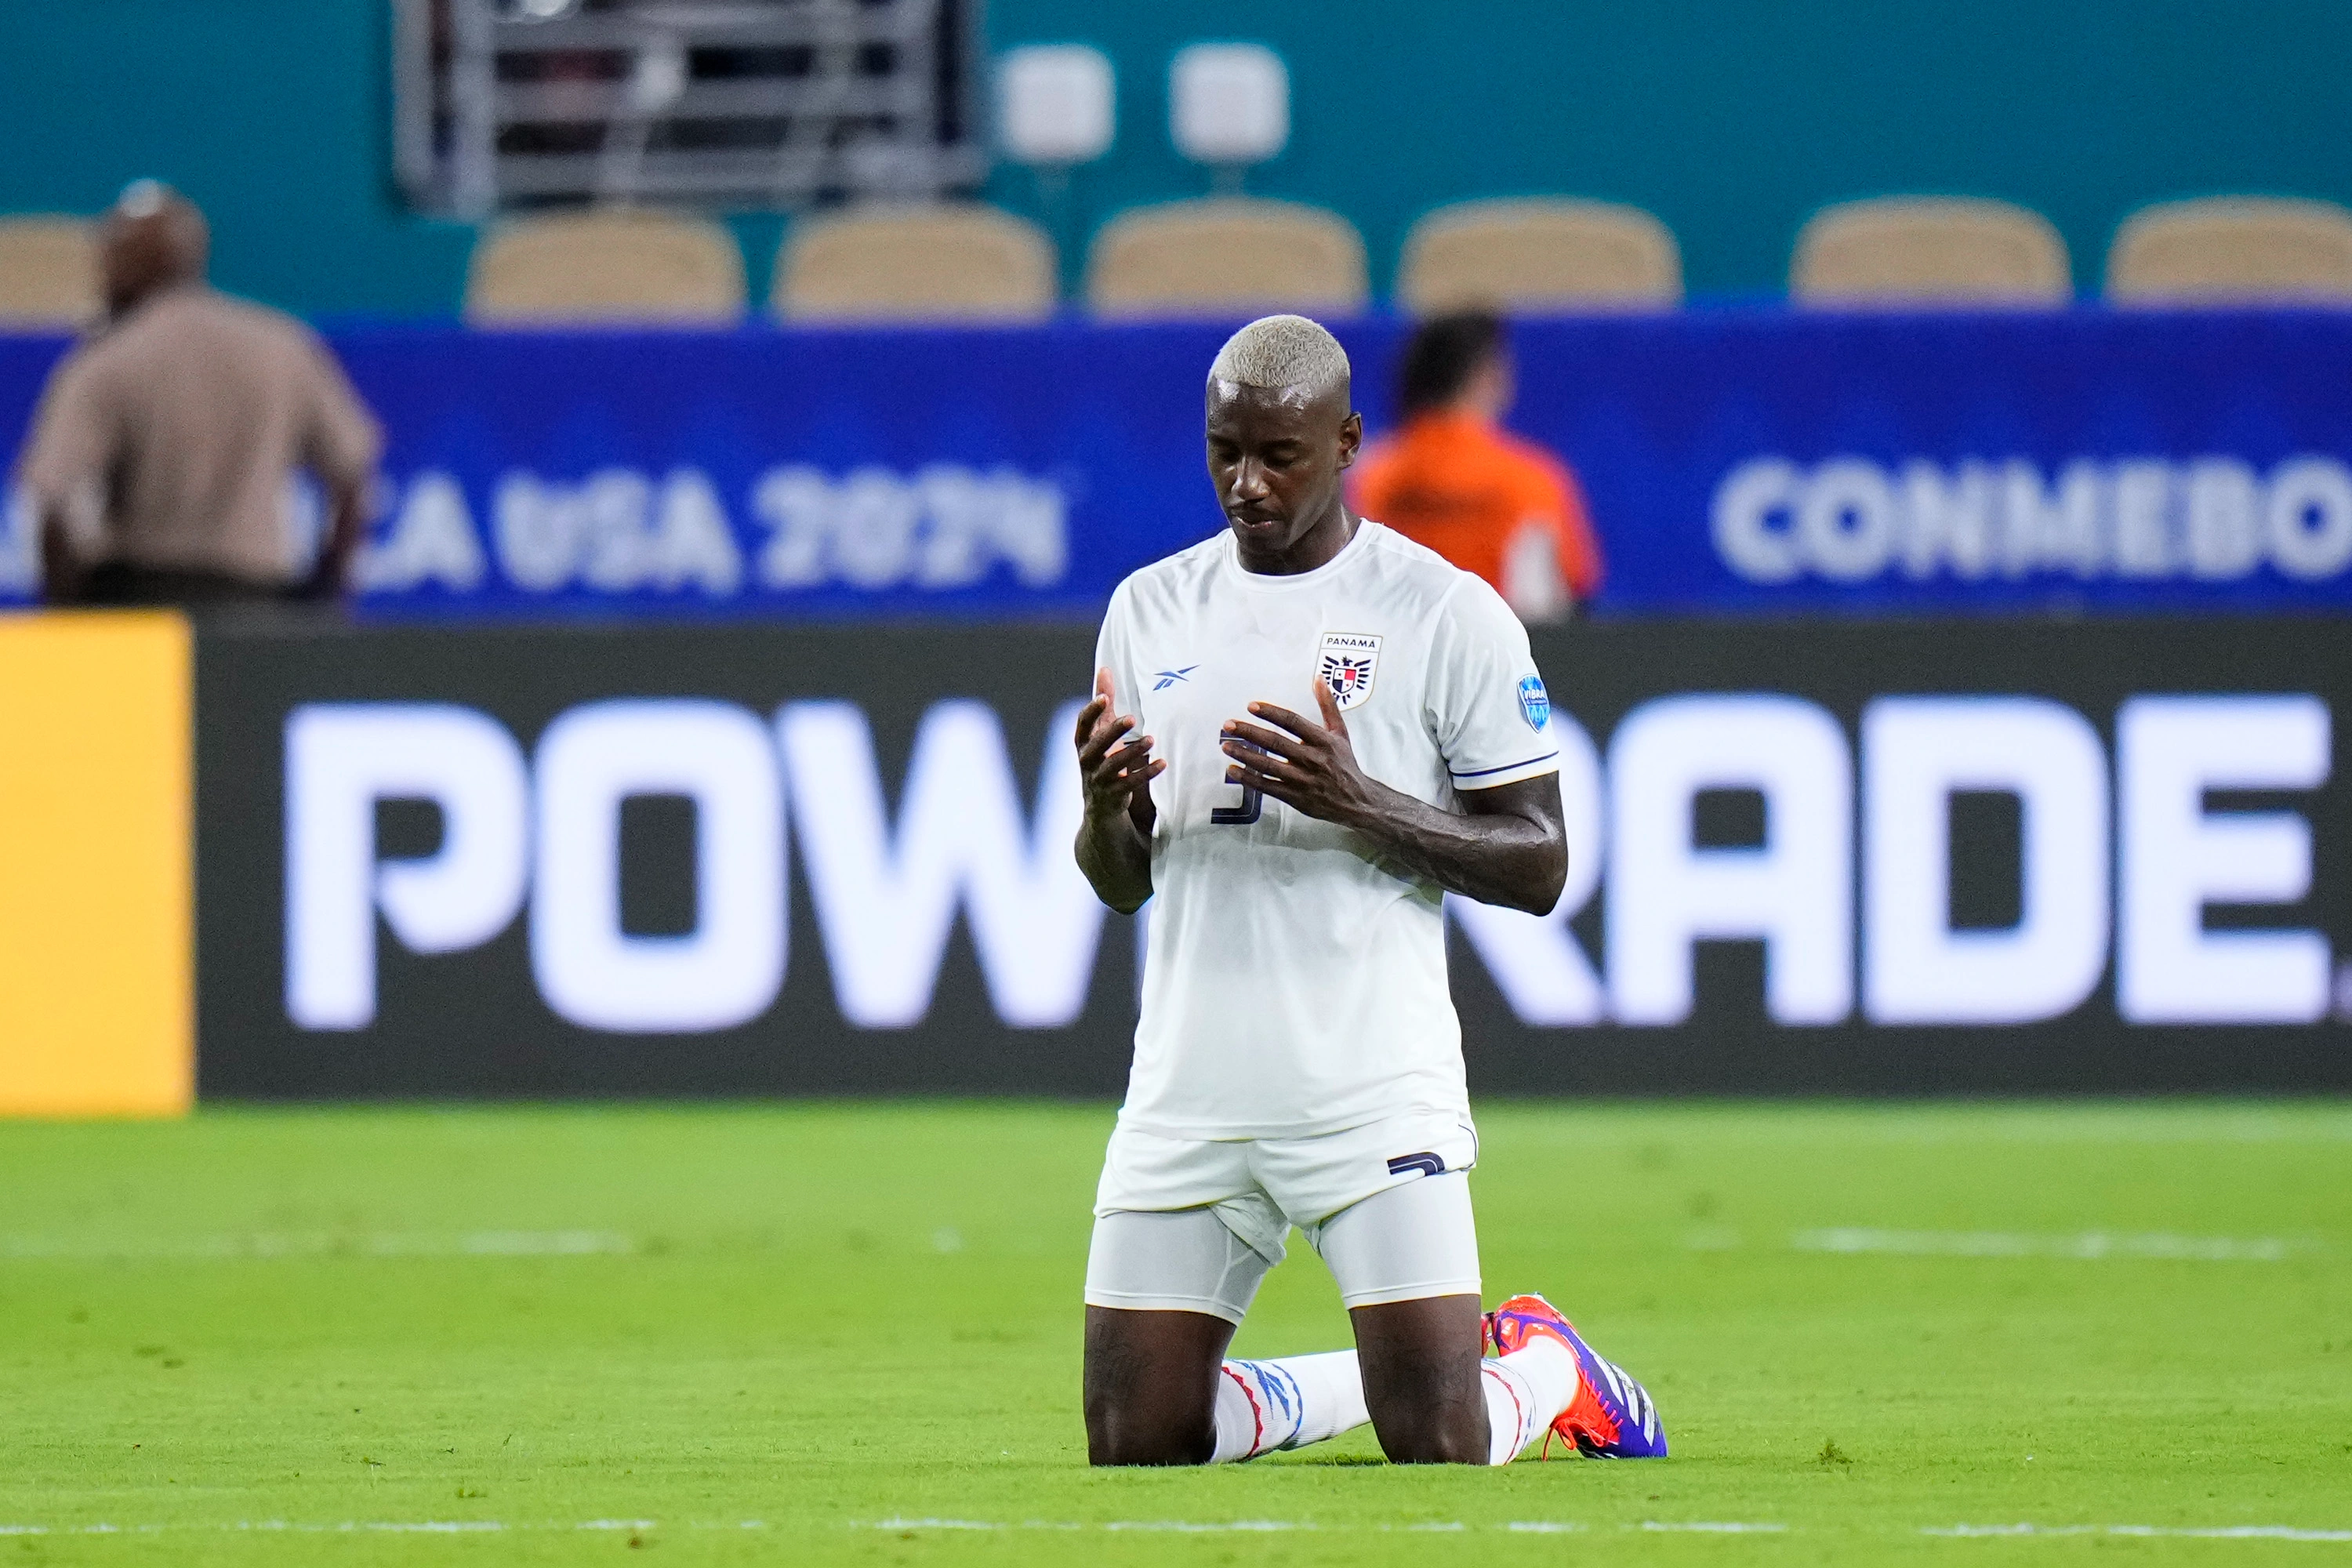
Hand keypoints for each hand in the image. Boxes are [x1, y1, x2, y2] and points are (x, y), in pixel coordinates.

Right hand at [1074, 667, 1163, 822]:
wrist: (1099, 804)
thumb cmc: (1101, 758)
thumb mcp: (1099, 731)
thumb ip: (1103, 703)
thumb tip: (1105, 669)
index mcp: (1082, 743)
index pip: (1083, 724)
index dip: (1091, 711)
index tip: (1104, 697)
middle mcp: (1087, 761)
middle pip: (1097, 745)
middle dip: (1113, 731)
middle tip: (1130, 718)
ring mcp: (1099, 779)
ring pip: (1114, 765)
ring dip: (1133, 751)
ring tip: (1151, 738)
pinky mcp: (1114, 793)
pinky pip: (1131, 783)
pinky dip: (1147, 773)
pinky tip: (1162, 762)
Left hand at [1219, 679, 1381, 827]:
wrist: (1357, 801)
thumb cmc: (1345, 764)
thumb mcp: (1340, 733)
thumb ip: (1327, 705)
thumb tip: (1318, 679)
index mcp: (1324, 741)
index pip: (1294, 722)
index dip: (1272, 713)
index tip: (1252, 706)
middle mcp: (1313, 760)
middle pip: (1277, 743)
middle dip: (1250, 733)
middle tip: (1229, 725)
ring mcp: (1303, 780)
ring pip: (1269, 766)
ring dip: (1245, 755)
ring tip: (1226, 746)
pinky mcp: (1296, 798)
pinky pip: (1268, 787)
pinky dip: (1249, 779)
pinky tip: (1233, 770)